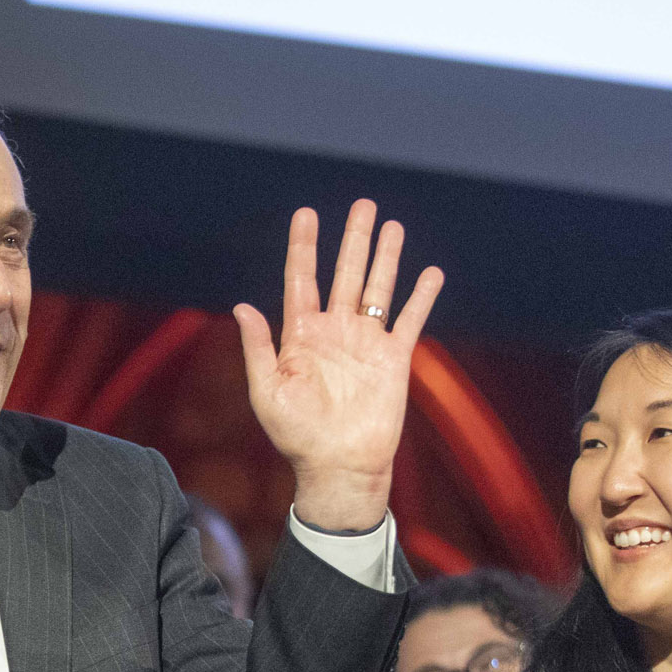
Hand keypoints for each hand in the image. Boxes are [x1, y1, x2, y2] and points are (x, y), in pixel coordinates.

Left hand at [234, 200, 444, 534]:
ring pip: (378, 288)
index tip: (306, 213)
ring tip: (391, 225)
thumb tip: (241, 305)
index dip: (304, 246)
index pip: (302, 279)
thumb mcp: (267, 391)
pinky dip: (421, 296)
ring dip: (386, 257)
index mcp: (301, 335)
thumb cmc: (296, 436)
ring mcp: (366, 343)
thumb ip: (258, 347)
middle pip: (345, 273)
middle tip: (362, 205)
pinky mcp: (394, 359)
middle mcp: (335, 331)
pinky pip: (409, 320)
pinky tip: (430, 272)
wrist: (339, 467)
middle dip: (353, 239)